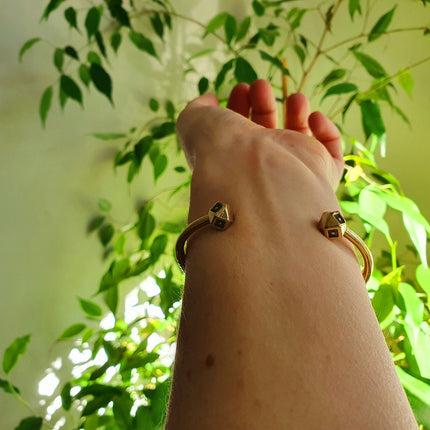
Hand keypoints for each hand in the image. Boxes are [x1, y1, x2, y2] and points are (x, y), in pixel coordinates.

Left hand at [177, 79, 343, 189]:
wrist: (255, 175)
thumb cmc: (221, 148)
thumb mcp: (194, 121)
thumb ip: (197, 108)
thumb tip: (210, 100)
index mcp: (232, 159)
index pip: (236, 133)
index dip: (236, 107)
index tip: (238, 88)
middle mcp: (261, 167)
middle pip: (264, 132)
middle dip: (261, 103)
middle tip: (258, 86)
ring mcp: (292, 172)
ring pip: (297, 139)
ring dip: (295, 111)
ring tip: (292, 97)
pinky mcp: (321, 175)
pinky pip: (332, 155)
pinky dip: (327, 132)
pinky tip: (313, 117)